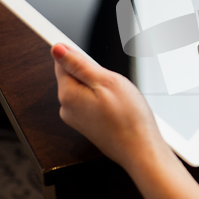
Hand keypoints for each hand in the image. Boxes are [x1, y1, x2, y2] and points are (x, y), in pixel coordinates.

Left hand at [51, 44, 198, 198]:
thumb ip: (79, 64)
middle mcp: (67, 108)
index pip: (62, 63)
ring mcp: (77, 118)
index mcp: (68, 94)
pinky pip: (93, 103)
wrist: (140, 149)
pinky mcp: (88, 125)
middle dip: (95, 73)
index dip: (82, 57)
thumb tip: (57, 49)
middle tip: (115, 83)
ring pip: (86, 89)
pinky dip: (106, 100)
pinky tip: (119, 108)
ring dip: (102, 87)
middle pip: (75, 76)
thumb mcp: (106, 81)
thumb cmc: (128, 118)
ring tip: (119, 98)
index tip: (98, 64)